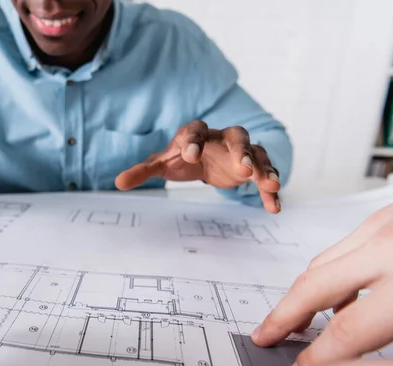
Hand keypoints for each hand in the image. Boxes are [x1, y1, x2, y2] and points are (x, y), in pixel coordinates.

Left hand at [115, 121, 281, 212]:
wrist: (202, 157)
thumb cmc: (180, 157)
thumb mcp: (161, 164)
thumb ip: (143, 171)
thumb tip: (118, 182)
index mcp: (196, 134)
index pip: (195, 131)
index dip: (193, 141)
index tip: (189, 155)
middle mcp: (222, 139)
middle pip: (236, 136)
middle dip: (240, 151)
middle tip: (243, 168)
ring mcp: (240, 152)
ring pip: (257, 154)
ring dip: (264, 168)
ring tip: (271, 185)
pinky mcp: (252, 168)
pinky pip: (265, 175)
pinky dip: (269, 190)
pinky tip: (274, 207)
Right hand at [249, 203, 392, 365]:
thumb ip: (389, 335)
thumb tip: (360, 361)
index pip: (346, 332)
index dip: (318, 360)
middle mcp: (389, 247)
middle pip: (314, 287)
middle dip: (284, 317)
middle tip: (266, 336)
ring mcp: (386, 224)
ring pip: (323, 262)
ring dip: (305, 294)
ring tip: (296, 320)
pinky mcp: (388, 214)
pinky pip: (346, 245)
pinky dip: (333, 272)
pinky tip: (341, 292)